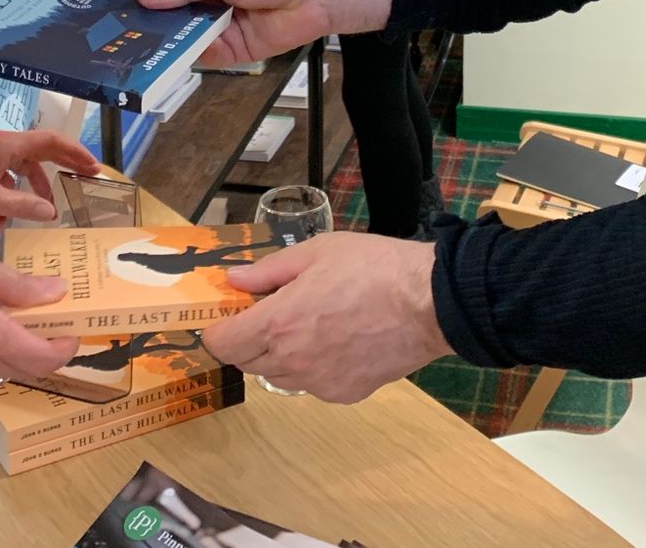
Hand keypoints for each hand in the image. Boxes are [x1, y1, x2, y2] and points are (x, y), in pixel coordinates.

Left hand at [0, 128, 98, 221]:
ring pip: (22, 173)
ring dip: (29, 196)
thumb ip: (21, 206)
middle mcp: (3, 147)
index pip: (51, 141)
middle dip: (62, 168)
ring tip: (38, 217)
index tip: (92, 166)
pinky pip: (5, 184)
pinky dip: (7, 203)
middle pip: (41, 154)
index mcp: (7, 145)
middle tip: (84, 180)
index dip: (74, 152)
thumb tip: (51, 211)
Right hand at [0, 241, 81, 383]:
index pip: (42, 360)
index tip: (75, 330)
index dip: (65, 349)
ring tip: (22, 314)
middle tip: (56, 322)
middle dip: (46, 350)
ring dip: (18, 347)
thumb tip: (56, 293)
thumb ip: (18, 286)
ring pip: (0, 365)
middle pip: (25, 368)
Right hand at [136, 0, 403, 64]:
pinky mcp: (232, 50)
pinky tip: (170, 58)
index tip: (124, 4)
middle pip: (174, 12)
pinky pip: (204, 54)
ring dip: (167, 40)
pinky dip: (188, 56)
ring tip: (139, 45)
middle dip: (154, 20)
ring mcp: (221, 25)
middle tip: (124, 31)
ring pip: (185, 35)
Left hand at [201, 234, 449, 401]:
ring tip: (309, 324)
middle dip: (248, 339)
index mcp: (278, 324)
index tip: (226, 316)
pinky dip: (313, 367)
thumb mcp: (317, 252)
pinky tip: (338, 341)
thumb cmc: (372, 268)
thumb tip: (234, 281)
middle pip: (246, 362)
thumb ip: (269, 271)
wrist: (427, 303)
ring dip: (280, 355)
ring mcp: (317, 384)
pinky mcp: (343, 394)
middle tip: (270, 313)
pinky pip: (312, 384)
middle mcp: (291, 362)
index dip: (217, 330)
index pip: (222, 343)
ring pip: (279, 376)